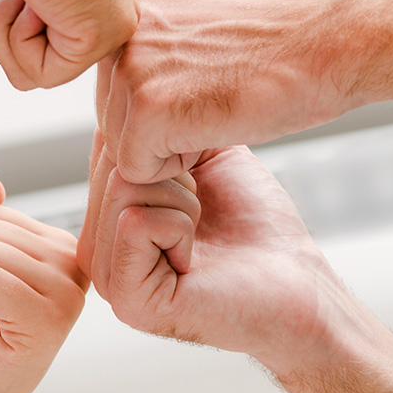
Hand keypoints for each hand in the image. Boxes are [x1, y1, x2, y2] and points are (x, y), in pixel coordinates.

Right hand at [79, 133, 346, 370]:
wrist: (295, 280)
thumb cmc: (257, 224)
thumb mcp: (201, 156)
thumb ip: (156, 128)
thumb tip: (123, 96)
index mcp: (106, 220)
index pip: (110, 145)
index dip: (167, 151)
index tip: (199, 191)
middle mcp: (97, 248)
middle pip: (115, 162)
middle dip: (176, 176)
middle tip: (205, 218)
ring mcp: (105, 276)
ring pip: (124, 185)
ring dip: (183, 202)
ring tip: (200, 236)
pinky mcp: (125, 296)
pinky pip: (136, 220)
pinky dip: (181, 227)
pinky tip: (195, 260)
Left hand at [96, 0, 370, 183]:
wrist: (328, 43)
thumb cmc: (274, 46)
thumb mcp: (193, 28)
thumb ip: (149, 48)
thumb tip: (117, 84)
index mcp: (123, 6)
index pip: (113, 89)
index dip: (162, 105)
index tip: (206, 80)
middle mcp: (115, 32)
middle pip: (112, 121)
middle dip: (161, 129)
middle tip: (215, 96)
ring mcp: (129, 69)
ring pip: (122, 149)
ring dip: (172, 147)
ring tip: (218, 106)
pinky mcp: (148, 110)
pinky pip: (140, 171)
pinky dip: (182, 166)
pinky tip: (218, 125)